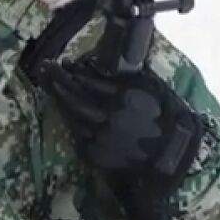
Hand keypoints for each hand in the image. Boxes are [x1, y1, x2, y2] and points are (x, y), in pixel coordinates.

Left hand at [37, 56, 204, 195]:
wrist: (173, 151)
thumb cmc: (164, 114)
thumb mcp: (147, 87)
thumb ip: (121, 78)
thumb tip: (92, 67)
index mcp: (122, 98)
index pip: (87, 82)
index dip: (70, 72)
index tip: (60, 63)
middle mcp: (108, 118)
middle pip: (73, 100)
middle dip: (57, 84)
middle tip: (46, 71)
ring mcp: (101, 139)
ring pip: (72, 119)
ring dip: (61, 104)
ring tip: (53, 89)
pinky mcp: (98, 156)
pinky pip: (79, 137)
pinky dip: (74, 125)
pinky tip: (71, 116)